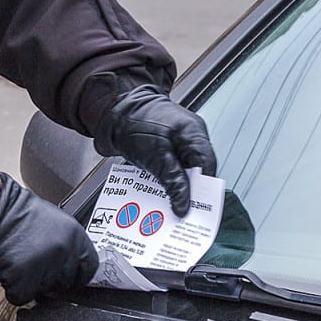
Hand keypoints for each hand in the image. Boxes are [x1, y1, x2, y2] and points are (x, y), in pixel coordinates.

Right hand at [0, 174, 97, 305]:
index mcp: (75, 236)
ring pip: (44, 291)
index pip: (89, 267)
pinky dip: (13, 289)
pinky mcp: (24, 280)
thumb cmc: (19, 212)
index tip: (72, 276)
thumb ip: (67, 244)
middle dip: (51, 278)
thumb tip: (70, 264)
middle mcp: (64, 253)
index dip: (79, 274)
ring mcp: (45, 268)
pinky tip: (10, 271)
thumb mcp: (55, 221)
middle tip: (36, 264)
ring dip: (31, 283)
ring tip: (21, 262)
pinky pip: (21, 296)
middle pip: (66, 283)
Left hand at [94, 84, 215, 214]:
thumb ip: (173, 179)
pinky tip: (155, 191)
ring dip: (173, 187)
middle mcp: (189, 138)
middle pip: (197, 172)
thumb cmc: (135, 122)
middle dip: (188, 191)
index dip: (203, 188)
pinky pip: (170, 170)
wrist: (113, 111)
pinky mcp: (165, 149)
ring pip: (182, 173)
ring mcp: (177, 143)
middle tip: (179, 209)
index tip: (194, 206)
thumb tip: (184, 204)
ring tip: (165, 203)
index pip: (207, 166)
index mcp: (193, 133)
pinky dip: (163, 181)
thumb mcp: (155, 155)